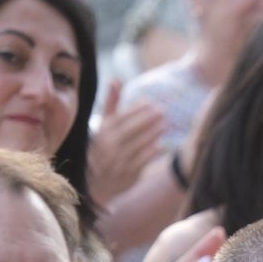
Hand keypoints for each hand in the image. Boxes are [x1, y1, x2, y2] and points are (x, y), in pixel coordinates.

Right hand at [89, 78, 165, 204]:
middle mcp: (108, 145)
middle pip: (129, 130)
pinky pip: (139, 162)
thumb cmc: (104, 147)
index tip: (150, 102)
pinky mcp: (126, 174)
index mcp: (103, 131)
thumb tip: (116, 79)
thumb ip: (112, 103)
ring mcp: (116, 161)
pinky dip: (149, 154)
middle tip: (162, 111)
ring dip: (151, 134)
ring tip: (165, 124)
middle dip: (146, 120)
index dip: (136, 110)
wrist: (96, 182)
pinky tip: (161, 145)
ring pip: (135, 145)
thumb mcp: (105, 125)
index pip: (120, 118)